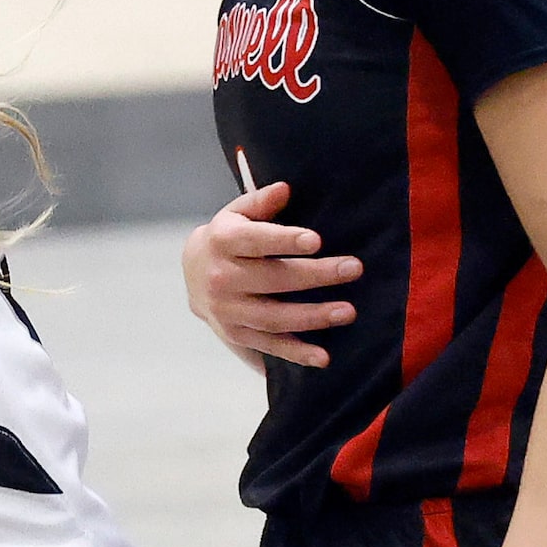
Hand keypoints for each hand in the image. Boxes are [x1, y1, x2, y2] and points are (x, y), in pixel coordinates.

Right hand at [180, 180, 360, 368]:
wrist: (192, 274)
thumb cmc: (227, 239)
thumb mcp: (236, 214)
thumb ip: (259, 202)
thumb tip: (284, 189)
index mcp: (222, 241)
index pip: (255, 240)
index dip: (285, 240)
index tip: (316, 241)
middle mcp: (221, 277)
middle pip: (272, 278)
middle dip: (315, 275)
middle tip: (353, 269)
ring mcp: (227, 310)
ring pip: (274, 316)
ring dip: (313, 316)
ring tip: (347, 311)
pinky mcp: (236, 334)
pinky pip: (270, 345)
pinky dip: (297, 353)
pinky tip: (324, 357)